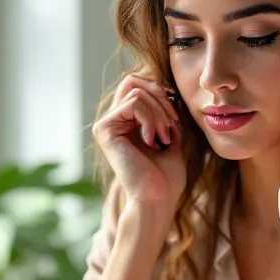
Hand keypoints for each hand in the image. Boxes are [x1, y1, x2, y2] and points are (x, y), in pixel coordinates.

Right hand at [92, 74, 186, 218]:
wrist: (157, 199)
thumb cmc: (165, 177)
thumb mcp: (170, 137)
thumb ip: (164, 114)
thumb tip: (165, 89)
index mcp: (125, 122)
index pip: (138, 84)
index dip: (160, 93)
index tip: (174, 119)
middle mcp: (112, 121)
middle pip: (133, 80)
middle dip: (160, 97)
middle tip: (172, 124)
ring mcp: (106, 125)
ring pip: (137, 91)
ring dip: (159, 113)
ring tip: (164, 137)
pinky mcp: (105, 129)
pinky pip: (133, 103)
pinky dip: (151, 119)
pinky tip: (153, 140)